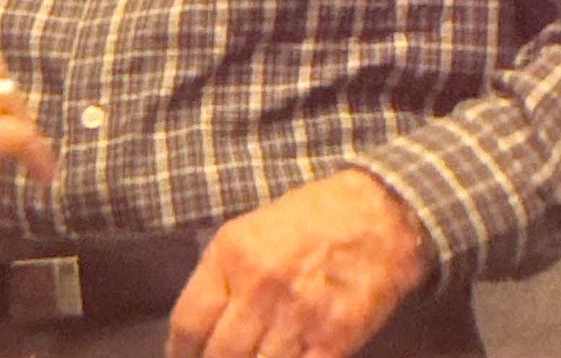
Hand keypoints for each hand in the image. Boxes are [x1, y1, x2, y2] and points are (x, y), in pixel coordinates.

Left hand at [167, 170, 429, 357]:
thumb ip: (225, 274)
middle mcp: (260, 286)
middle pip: (219, 355)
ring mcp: (297, 315)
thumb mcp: (253, 229)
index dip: (180, 354)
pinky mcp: (333, 339)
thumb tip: (201, 326)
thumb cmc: (312, 219)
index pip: (189, 323)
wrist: (380, 217)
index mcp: (233, 253)